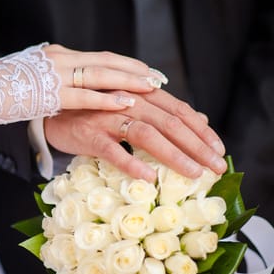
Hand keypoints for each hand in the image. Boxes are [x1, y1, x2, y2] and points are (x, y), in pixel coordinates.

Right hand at [42, 44, 167, 110]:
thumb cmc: (13, 89)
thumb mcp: (41, 76)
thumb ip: (64, 77)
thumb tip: (86, 84)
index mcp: (61, 55)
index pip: (102, 57)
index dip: (128, 64)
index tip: (148, 71)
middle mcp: (62, 59)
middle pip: (106, 62)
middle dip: (135, 71)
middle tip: (158, 79)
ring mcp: (56, 76)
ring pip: (99, 75)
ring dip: (127, 80)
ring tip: (150, 86)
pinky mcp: (52, 96)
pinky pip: (83, 97)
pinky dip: (106, 99)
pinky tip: (126, 103)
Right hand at [44, 90, 226, 181]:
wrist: (54, 113)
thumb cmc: (96, 112)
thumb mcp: (131, 107)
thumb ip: (164, 112)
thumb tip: (201, 119)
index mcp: (141, 94)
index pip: (179, 111)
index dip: (202, 131)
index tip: (219, 151)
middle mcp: (128, 101)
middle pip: (169, 123)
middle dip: (196, 146)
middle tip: (216, 167)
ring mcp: (108, 117)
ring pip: (146, 134)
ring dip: (173, 155)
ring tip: (193, 174)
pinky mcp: (89, 135)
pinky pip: (112, 150)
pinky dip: (131, 164)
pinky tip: (149, 178)